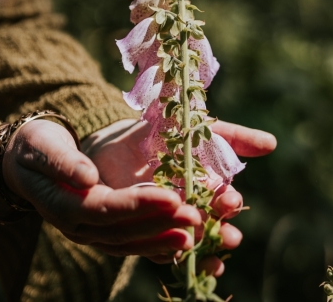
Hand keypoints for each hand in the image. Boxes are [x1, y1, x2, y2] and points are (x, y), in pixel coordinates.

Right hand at [0, 120, 200, 257]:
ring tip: (195, 236)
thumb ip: (64, 162)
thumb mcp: (44, 147)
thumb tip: (88, 176)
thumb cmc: (35, 147)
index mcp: (64, 204)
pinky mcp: (98, 229)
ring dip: (161, 240)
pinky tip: (177, 241)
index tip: (172, 197)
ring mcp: (87, 231)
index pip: (107, 208)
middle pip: (122, 230)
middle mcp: (77, 225)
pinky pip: (127, 242)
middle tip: (196, 218)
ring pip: (127, 242)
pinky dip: (152, 245)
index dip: (140, 204)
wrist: (25, 160)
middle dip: (160, 225)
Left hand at [83, 118, 275, 272]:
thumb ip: (233, 138)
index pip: (222, 199)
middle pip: (211, 224)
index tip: (231, 199)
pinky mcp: (146, 230)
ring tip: (210, 252)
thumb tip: (272, 144)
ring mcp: (170, 220)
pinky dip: (174, 255)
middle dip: (222, 230)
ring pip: (190, 239)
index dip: (228, 201)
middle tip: (230, 235)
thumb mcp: (198, 130)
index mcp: (206, 185)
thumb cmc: (162, 134)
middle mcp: (192, 206)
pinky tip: (183, 258)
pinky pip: (161, 248)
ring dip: (203, 247)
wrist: (117, 139)